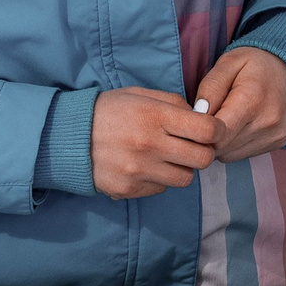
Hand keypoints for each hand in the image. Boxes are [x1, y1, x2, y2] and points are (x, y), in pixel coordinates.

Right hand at [91, 88, 219, 198]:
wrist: (68, 136)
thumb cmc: (110, 110)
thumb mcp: (141, 95)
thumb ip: (175, 104)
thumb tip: (204, 119)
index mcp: (155, 117)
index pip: (207, 130)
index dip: (217, 130)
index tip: (213, 130)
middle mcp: (149, 146)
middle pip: (202, 159)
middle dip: (203, 152)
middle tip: (193, 146)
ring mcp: (138, 171)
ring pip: (185, 179)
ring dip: (182, 168)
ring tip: (167, 157)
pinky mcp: (128, 190)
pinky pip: (161, 189)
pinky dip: (160, 179)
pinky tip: (145, 166)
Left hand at [192, 47, 285, 164]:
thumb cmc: (256, 63)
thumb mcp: (229, 62)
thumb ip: (210, 87)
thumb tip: (197, 114)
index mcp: (252, 99)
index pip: (216, 134)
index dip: (200, 129)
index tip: (196, 116)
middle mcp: (267, 122)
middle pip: (221, 147)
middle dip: (208, 136)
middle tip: (209, 115)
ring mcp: (275, 135)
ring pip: (230, 155)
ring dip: (221, 142)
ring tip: (224, 118)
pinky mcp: (278, 143)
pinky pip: (243, 154)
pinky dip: (234, 144)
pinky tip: (237, 125)